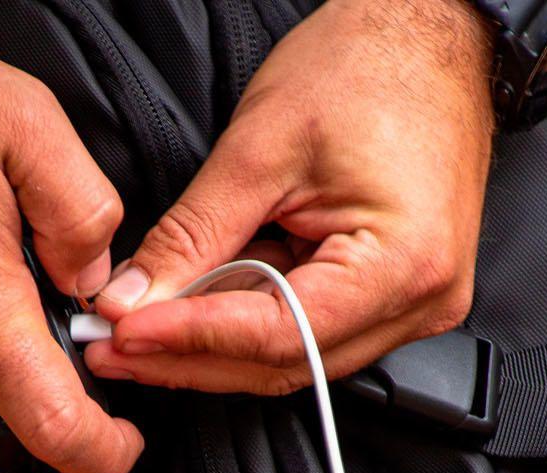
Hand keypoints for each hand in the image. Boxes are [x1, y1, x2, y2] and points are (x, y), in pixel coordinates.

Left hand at [86, 0, 493, 394]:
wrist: (431, 37)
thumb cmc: (369, 68)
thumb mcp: (260, 147)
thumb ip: (192, 235)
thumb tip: (133, 301)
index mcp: (403, 265)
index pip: (280, 333)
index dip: (193, 340)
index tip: (125, 335)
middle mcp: (419, 303)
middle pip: (285, 362)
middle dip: (190, 358)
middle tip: (115, 349)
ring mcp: (413, 308)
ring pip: (292, 359)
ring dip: (212, 351)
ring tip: (141, 335)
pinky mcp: (395, 301)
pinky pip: (309, 335)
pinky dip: (246, 329)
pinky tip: (193, 318)